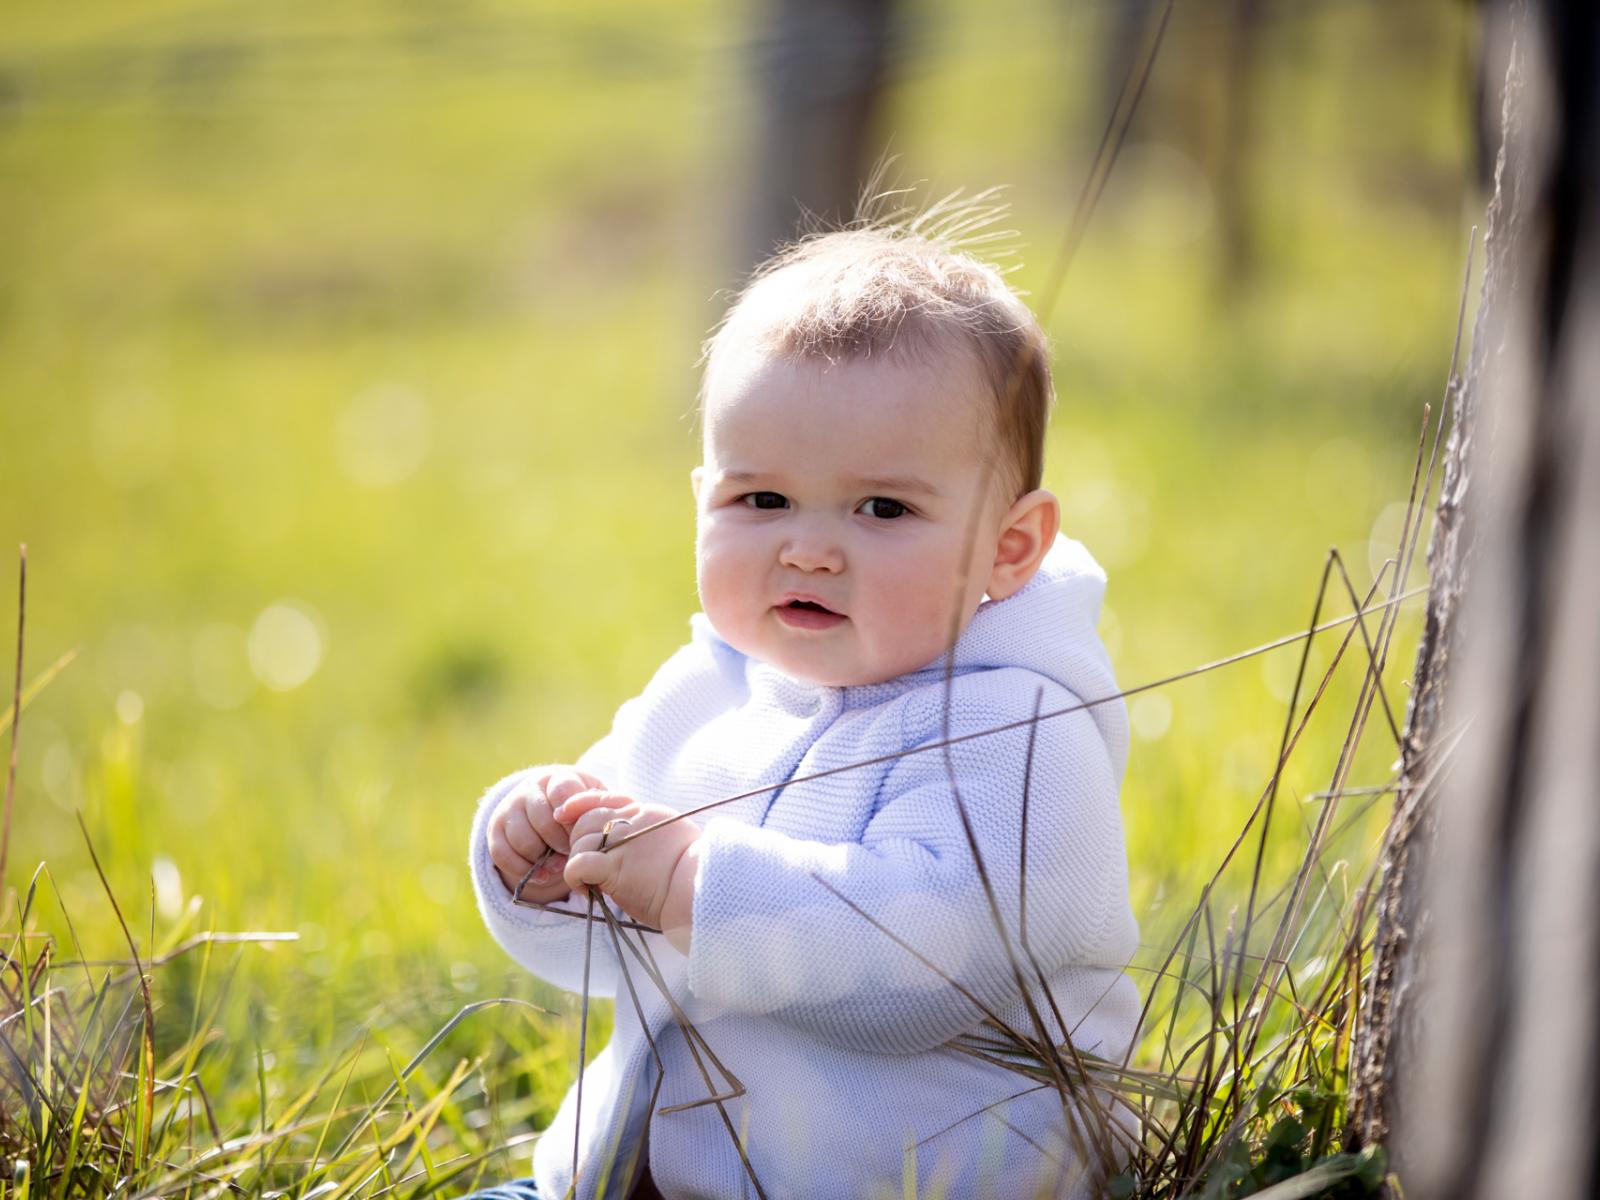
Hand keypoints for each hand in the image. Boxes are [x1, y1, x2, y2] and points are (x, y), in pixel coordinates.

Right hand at [486, 766, 604, 902]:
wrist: (550, 815)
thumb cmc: (580, 813)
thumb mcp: (592, 806)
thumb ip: (598, 811)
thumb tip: (597, 825)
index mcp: (557, 779)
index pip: (563, 791)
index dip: (572, 817)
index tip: (580, 833)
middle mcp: (529, 789)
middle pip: (544, 821)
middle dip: (561, 845)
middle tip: (572, 855)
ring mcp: (509, 809)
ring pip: (523, 840)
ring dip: (543, 861)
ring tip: (559, 867)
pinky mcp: (494, 831)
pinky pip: (503, 855)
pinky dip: (523, 870)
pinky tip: (542, 875)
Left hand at [557, 790, 702, 952]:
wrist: (699, 890)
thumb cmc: (693, 871)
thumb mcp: (674, 835)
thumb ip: (649, 830)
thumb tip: (637, 837)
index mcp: (645, 813)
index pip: (603, 798)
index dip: (580, 804)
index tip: (566, 814)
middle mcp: (632, 823)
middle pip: (586, 819)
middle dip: (577, 839)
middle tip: (586, 862)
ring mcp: (623, 845)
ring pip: (580, 840)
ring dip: (577, 860)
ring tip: (586, 881)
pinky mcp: (615, 869)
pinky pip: (580, 863)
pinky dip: (574, 875)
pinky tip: (584, 888)